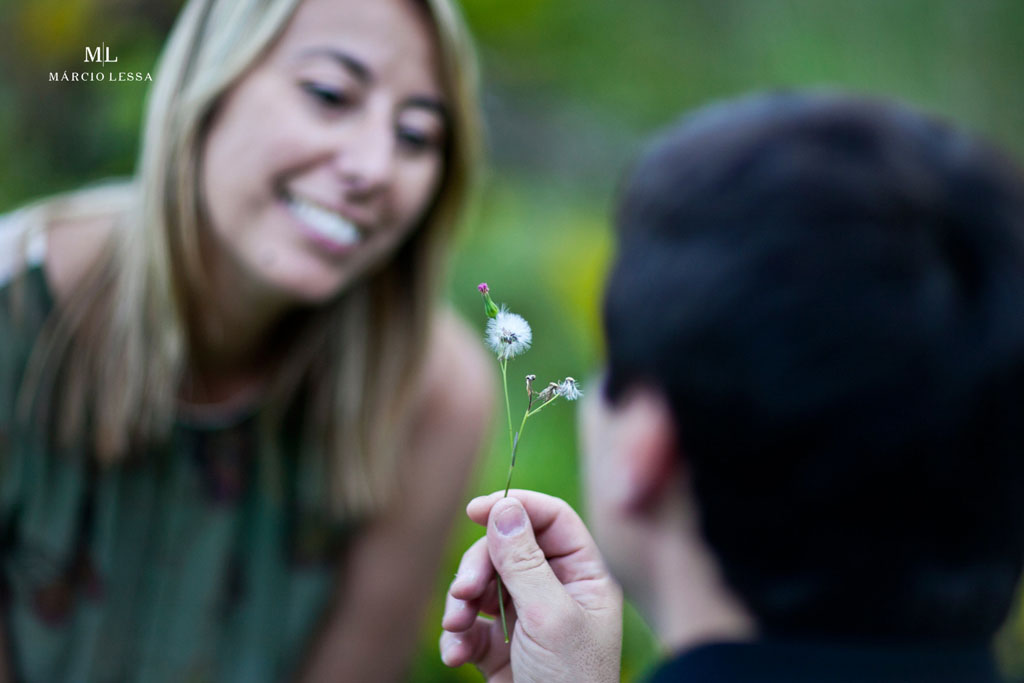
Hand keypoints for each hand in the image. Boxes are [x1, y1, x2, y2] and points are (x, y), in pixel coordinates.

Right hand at [440, 490, 622, 682]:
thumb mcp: (548, 616)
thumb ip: (524, 560)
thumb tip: (503, 507)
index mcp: (584, 577)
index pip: (552, 520)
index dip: (516, 507)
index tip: (475, 509)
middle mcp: (557, 592)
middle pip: (508, 548)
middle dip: (479, 566)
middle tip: (464, 591)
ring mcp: (527, 621)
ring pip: (483, 585)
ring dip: (461, 603)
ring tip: (455, 627)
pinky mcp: (501, 650)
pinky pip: (471, 625)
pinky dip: (457, 636)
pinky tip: (454, 655)